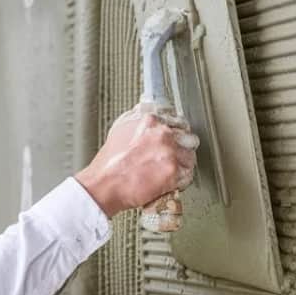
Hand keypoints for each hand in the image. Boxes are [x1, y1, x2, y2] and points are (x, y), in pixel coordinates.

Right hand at [75, 105, 197, 218]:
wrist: (105, 185)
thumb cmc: (109, 162)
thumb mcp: (120, 129)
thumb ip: (139, 117)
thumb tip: (147, 109)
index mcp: (152, 121)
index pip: (178, 122)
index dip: (177, 134)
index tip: (176, 139)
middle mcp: (163, 135)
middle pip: (189, 139)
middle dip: (183, 148)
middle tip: (173, 156)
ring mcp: (170, 154)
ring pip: (190, 158)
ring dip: (182, 165)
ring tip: (169, 170)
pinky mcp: (173, 173)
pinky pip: (187, 175)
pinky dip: (181, 180)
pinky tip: (170, 181)